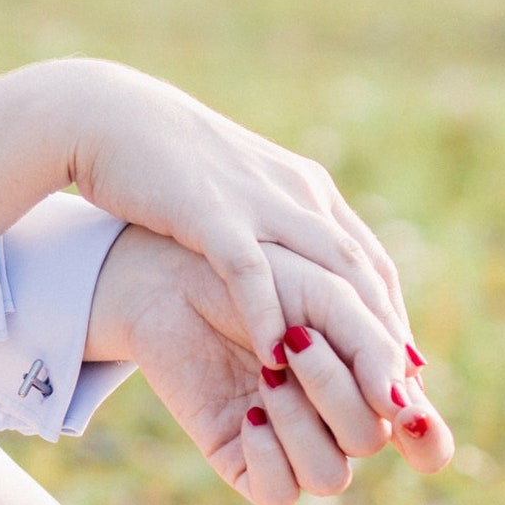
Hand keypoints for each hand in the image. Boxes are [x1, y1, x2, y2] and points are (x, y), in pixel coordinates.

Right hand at [0, 58, 414, 370]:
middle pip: (361, 268)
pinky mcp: (211, 213)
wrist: (112, 117)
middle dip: (384, 329)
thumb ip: (268, 219)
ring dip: (348, 331)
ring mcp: (256, 200)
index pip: (366, 254)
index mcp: (302, 185)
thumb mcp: (236, 188)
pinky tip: (274, 361)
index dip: (387, 309)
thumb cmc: (169, 161)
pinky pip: (251, 273)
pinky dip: (268, 316)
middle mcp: (294, 191)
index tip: (392, 358)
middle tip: (392, 388)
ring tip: (357, 387)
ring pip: (327, 269)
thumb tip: (282, 264)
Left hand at [86, 226, 452, 504]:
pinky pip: (277, 493)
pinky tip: (248, 411)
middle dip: (337, 389)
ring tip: (266, 372)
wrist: (176, 277)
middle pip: (370, 441)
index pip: (421, 437)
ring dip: (303, 422)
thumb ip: (370, 344)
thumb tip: (404, 408)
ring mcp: (285, 439)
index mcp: (363, 381)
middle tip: (293, 339)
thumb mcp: (324, 295)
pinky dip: (269, 456)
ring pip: (330, 477)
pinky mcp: (238, 456)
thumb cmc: (257, 277)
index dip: (429, 438)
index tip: (409, 415)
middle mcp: (330, 417)